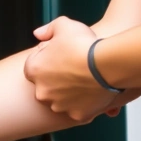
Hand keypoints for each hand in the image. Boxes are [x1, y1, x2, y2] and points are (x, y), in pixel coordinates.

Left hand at [23, 18, 138, 122]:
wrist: (107, 64)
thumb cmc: (84, 45)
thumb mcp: (63, 25)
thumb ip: (48, 29)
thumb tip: (39, 34)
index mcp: (33, 70)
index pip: (34, 65)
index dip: (48, 59)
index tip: (61, 56)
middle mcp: (42, 92)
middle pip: (46, 85)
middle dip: (56, 79)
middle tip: (73, 69)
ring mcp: (59, 106)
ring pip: (61, 100)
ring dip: (69, 93)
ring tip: (85, 80)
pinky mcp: (76, 115)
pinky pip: (78, 110)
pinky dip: (84, 104)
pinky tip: (92, 92)